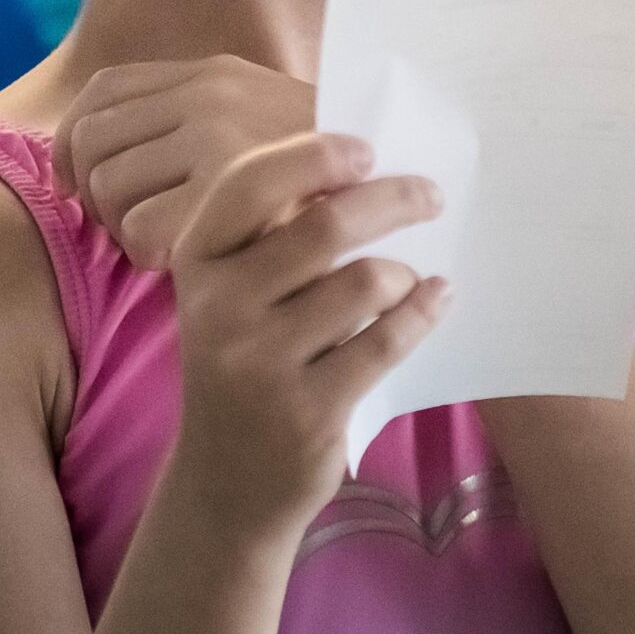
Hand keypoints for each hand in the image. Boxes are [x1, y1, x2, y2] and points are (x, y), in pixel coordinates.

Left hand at [53, 56, 314, 268]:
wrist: (397, 178)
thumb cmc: (318, 174)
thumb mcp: (252, 125)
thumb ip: (186, 122)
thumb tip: (82, 150)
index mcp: (208, 73)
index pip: (101, 95)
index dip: (72, 143)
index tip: (77, 184)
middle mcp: (207, 93)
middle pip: (92, 143)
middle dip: (94, 193)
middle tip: (126, 224)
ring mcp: (217, 137)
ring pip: (110, 190)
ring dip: (125, 227)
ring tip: (168, 242)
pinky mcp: (227, 191)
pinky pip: (143, 230)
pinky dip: (151, 256)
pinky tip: (186, 262)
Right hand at [160, 132, 447, 540]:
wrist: (226, 483)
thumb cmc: (245, 364)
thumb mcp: (234, 295)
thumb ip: (275, 234)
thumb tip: (364, 168)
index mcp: (197, 263)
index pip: (250, 184)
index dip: (313, 156)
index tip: (367, 150)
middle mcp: (219, 308)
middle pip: (326, 224)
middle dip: (393, 199)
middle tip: (430, 195)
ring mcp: (261, 364)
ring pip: (367, 282)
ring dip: (404, 275)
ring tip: (408, 281)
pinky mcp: (308, 412)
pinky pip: (388, 341)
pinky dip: (423, 311)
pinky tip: (437, 299)